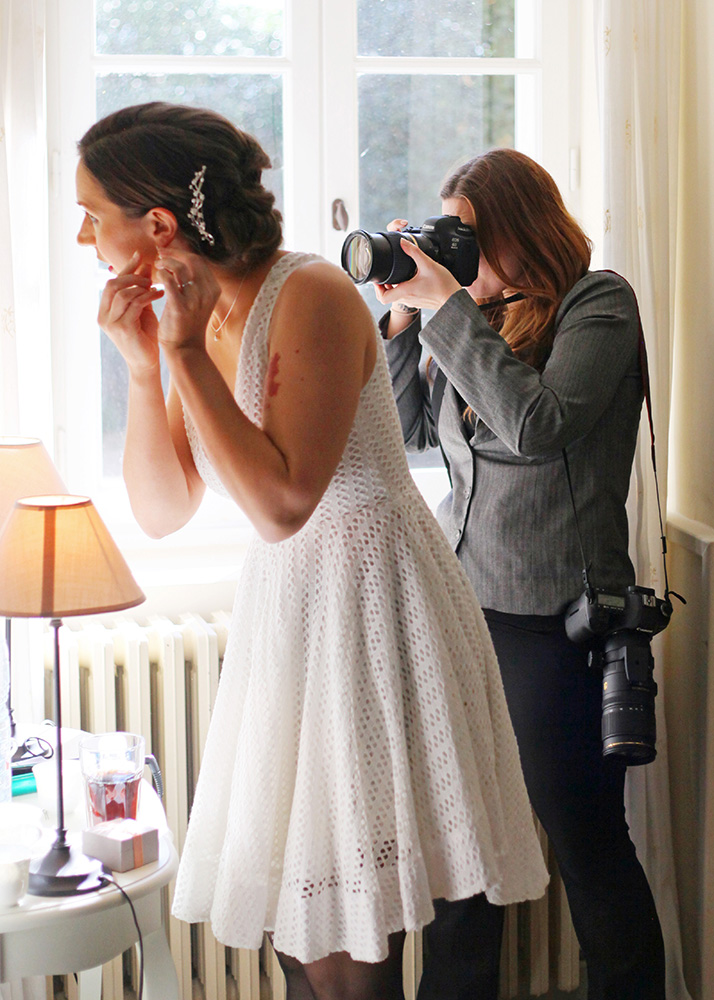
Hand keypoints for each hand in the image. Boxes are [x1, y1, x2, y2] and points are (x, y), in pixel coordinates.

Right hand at [98, 252, 164, 376]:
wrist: (147, 363)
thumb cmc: (145, 336)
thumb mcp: (142, 308)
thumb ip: (140, 289)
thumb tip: (144, 264)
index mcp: (104, 310)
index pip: (111, 282)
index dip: (125, 267)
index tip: (139, 255)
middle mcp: (103, 316)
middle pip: (113, 284)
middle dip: (132, 275)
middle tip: (150, 275)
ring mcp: (111, 323)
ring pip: (123, 293)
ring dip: (141, 286)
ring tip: (156, 286)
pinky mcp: (122, 329)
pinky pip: (134, 304)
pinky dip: (147, 296)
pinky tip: (159, 295)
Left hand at [154, 248, 220, 351]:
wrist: (185, 349)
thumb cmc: (188, 324)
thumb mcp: (197, 301)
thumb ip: (193, 283)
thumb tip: (180, 262)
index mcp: (213, 289)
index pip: (199, 261)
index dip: (182, 253)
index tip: (169, 252)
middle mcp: (207, 292)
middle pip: (191, 260)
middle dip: (174, 253)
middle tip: (160, 254)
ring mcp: (195, 299)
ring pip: (179, 267)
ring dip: (165, 262)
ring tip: (157, 265)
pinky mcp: (180, 306)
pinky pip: (168, 281)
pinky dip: (160, 275)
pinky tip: (154, 279)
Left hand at [374, 238, 460, 311]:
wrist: (454, 299)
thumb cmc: (443, 285)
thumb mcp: (428, 264)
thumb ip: (414, 252)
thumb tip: (402, 243)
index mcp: (405, 291)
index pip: (383, 297)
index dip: (377, 289)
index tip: (378, 279)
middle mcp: (407, 299)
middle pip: (388, 296)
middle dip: (385, 285)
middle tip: (386, 275)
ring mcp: (413, 302)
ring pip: (397, 296)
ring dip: (394, 286)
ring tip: (397, 274)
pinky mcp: (419, 302)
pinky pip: (406, 296)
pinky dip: (404, 288)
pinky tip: (410, 280)